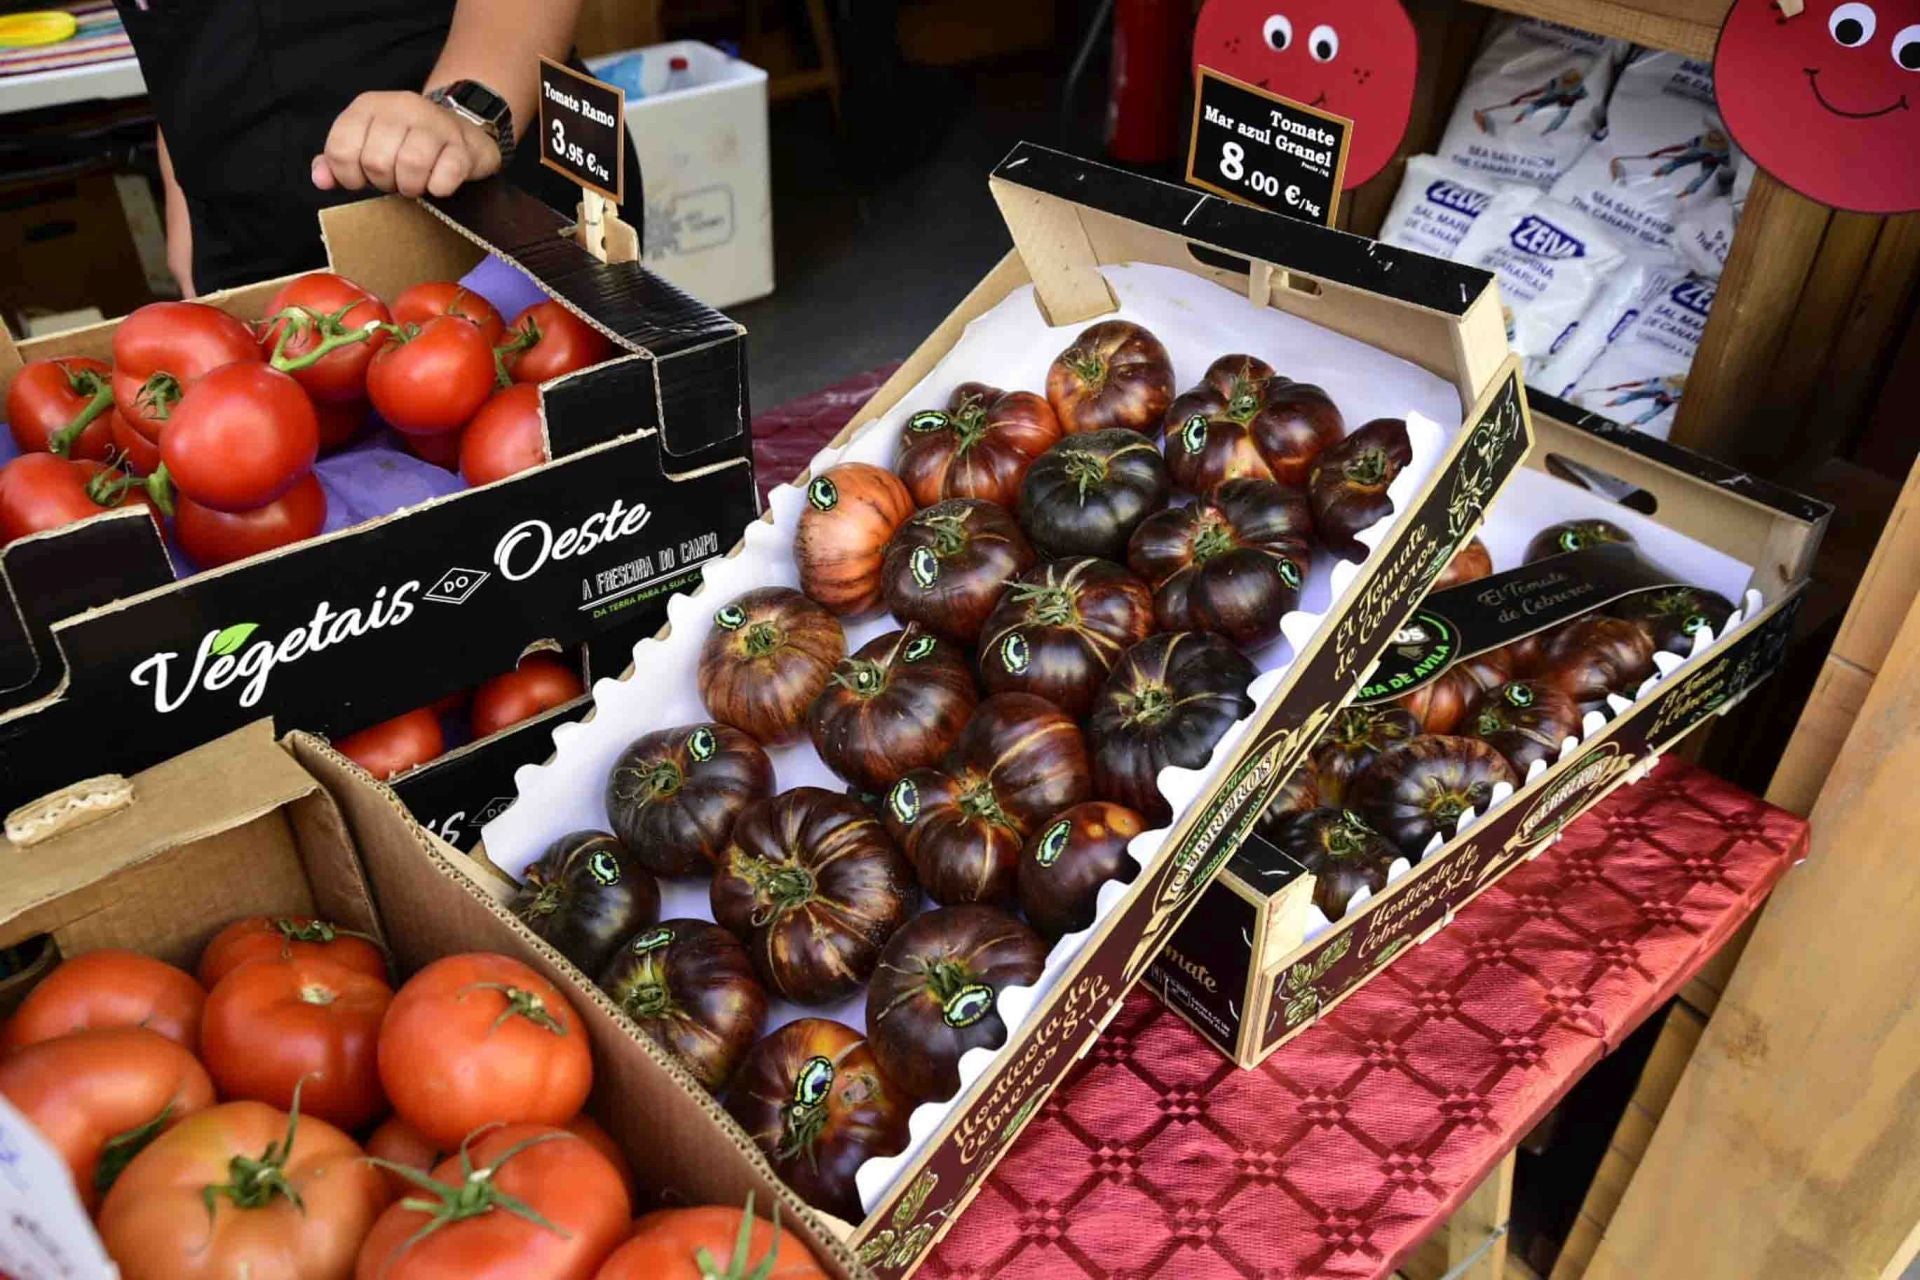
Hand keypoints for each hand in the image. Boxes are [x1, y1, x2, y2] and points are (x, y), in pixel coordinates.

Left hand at [312, 91, 501, 197]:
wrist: (462, 131)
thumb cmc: (408, 142)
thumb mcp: (367, 143)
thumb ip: (339, 160)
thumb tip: (321, 179)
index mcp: (368, 105)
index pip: (341, 150)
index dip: (349, 176)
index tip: (364, 179)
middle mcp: (400, 106)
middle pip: (376, 162)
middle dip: (384, 182)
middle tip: (395, 179)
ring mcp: (434, 123)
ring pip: (410, 165)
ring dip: (411, 187)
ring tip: (415, 183)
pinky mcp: (461, 144)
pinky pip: (444, 177)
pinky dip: (438, 188)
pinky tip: (438, 184)